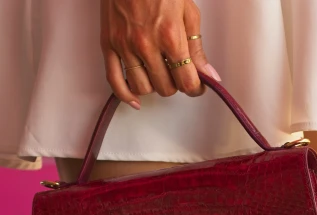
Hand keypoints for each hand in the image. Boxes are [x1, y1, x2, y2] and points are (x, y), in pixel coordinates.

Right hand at [100, 0, 220, 108]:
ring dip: (154, 86)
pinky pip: (115, 81)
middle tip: (178, 74)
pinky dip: (125, 95)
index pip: (187, 82)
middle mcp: (147, 45)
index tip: (197, 86)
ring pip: (143, 88)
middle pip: (166, 88)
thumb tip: (208, 74)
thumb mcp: (187, 12)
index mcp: (170, 37)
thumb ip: (196, 47)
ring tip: (159, 75)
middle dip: (176, 85)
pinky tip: (135, 100)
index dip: (196, 88)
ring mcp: (125, 46)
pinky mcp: (108, 45)